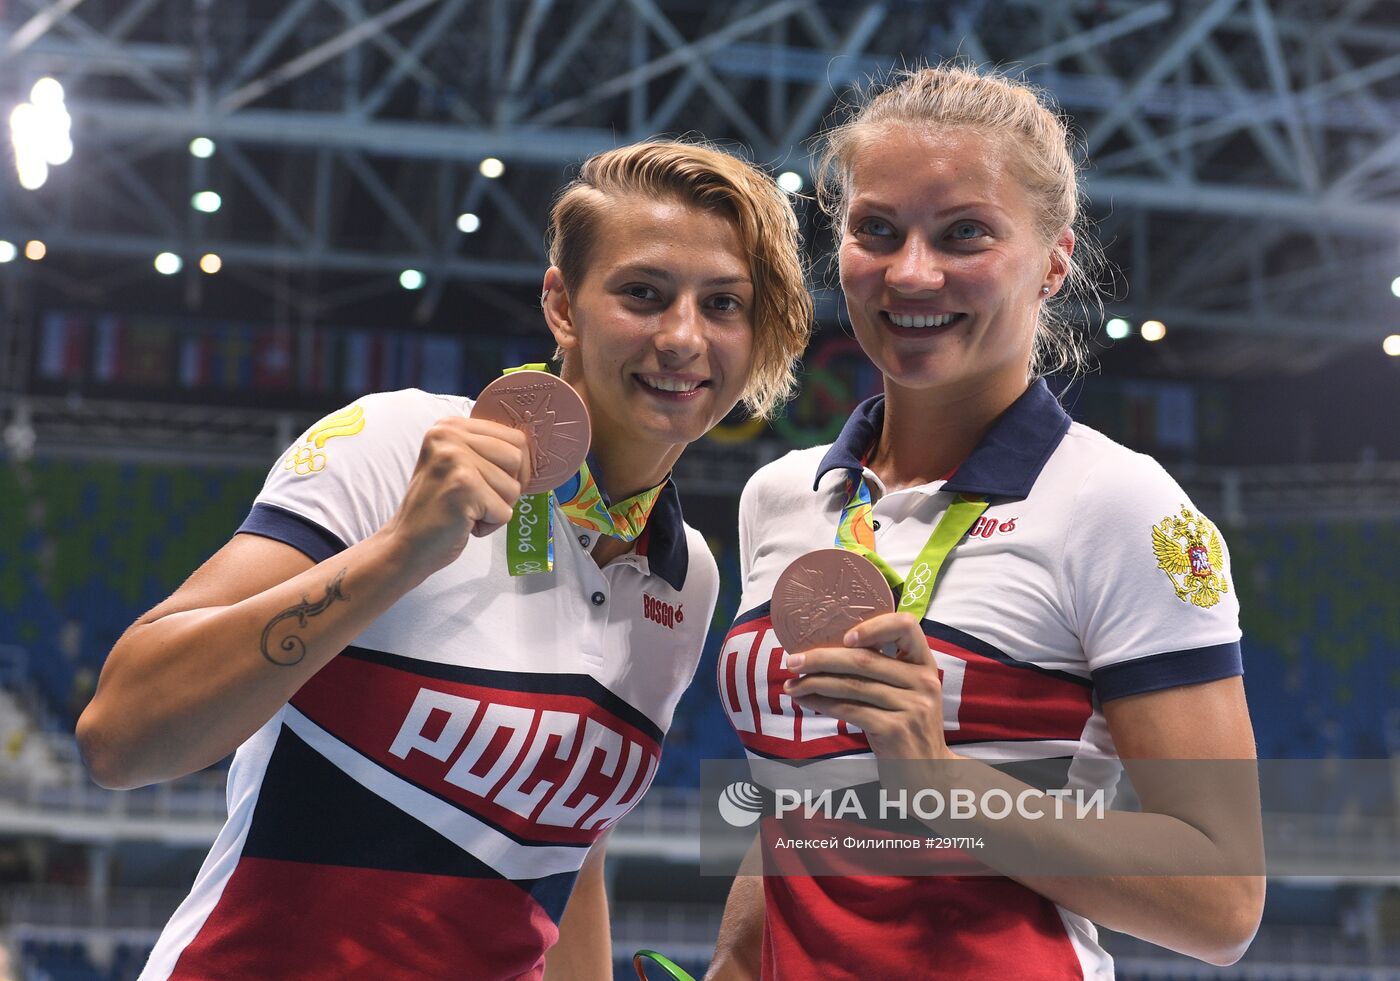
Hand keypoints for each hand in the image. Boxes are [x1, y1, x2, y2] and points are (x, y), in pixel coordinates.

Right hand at [382, 417, 531, 572]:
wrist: (406, 544)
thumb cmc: (439, 509)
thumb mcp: (458, 465)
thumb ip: (487, 451)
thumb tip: (533, 451)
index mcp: (449, 426)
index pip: (514, 437)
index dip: (516, 468)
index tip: (495, 484)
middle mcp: (449, 436)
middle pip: (517, 459)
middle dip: (507, 488)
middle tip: (477, 501)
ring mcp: (456, 459)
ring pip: (513, 488)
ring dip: (496, 509)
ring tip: (466, 511)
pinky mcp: (464, 487)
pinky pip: (504, 511)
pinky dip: (489, 525)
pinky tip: (463, 523)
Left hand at [782, 612, 954, 760]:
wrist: (929, 773)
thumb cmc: (908, 727)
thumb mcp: (907, 693)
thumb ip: (883, 671)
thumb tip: (827, 650)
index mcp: (925, 665)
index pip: (906, 626)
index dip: (873, 626)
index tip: (843, 637)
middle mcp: (923, 682)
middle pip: (864, 659)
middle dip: (821, 658)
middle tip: (792, 661)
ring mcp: (911, 706)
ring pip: (851, 685)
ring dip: (814, 683)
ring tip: (792, 685)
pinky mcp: (895, 729)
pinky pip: (849, 710)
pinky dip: (822, 704)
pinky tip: (806, 701)